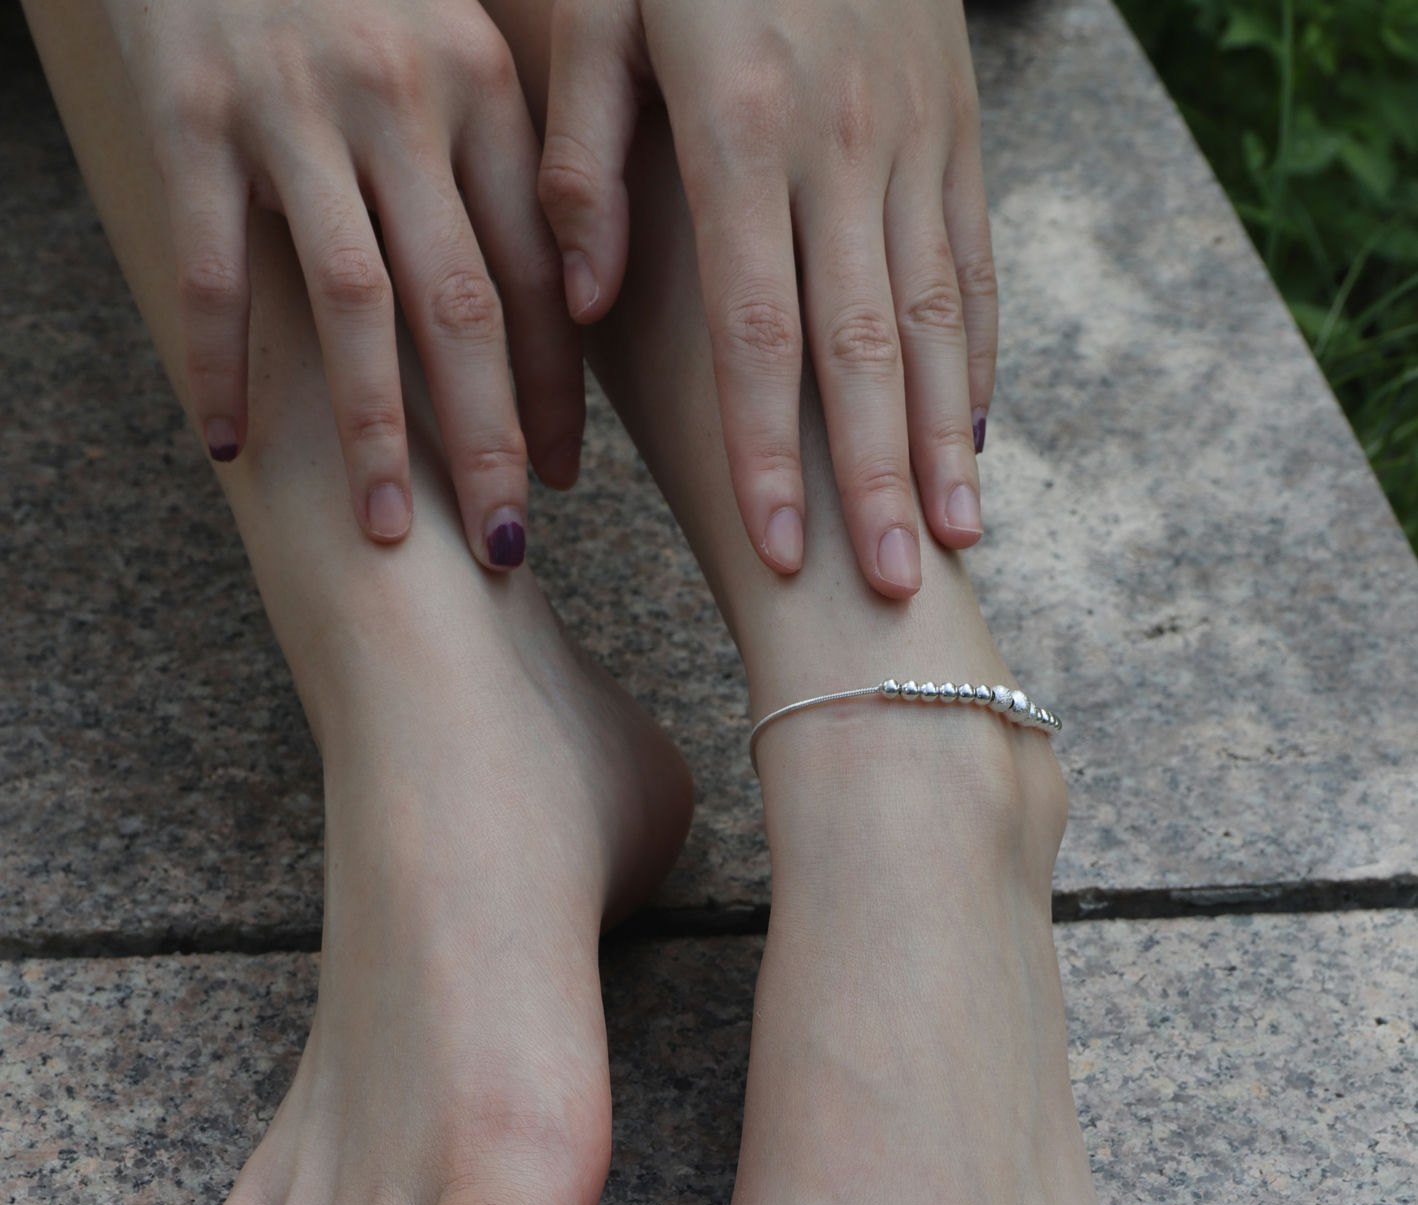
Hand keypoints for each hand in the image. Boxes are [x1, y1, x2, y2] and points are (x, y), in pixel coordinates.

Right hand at [104, 0, 583, 565]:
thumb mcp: (449, 40)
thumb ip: (498, 161)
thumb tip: (567, 316)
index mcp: (481, 87)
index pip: (537, 269)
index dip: (555, 387)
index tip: (568, 481)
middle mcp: (399, 97)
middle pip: (461, 305)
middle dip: (489, 438)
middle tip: (504, 544)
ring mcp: (292, 105)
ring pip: (353, 302)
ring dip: (373, 431)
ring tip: (390, 533)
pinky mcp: (190, 110)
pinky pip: (212, 265)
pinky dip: (220, 362)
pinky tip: (229, 444)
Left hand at [539, 0, 996, 598]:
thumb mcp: (598, 14)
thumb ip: (581, 160)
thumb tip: (583, 297)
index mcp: (741, 126)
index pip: (759, 330)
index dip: (769, 453)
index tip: (779, 554)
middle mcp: (841, 142)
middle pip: (861, 348)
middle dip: (874, 480)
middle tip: (885, 591)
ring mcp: (913, 135)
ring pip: (935, 315)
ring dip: (944, 438)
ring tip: (951, 544)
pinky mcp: (957, 125)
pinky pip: (972, 260)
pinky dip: (976, 358)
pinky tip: (974, 440)